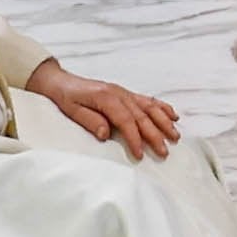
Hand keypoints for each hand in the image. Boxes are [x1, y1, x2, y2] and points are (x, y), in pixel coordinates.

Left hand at [28, 62, 179, 160]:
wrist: (60, 81)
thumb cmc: (65, 97)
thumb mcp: (72, 110)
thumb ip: (90, 121)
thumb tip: (106, 134)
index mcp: (106, 98)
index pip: (126, 121)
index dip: (134, 138)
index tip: (139, 154)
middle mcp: (120, 94)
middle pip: (142, 116)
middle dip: (155, 135)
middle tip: (164, 151)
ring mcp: (125, 93)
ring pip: (150, 108)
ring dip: (164, 122)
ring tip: (175, 136)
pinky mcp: (126, 94)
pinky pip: (148, 100)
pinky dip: (162, 108)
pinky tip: (173, 115)